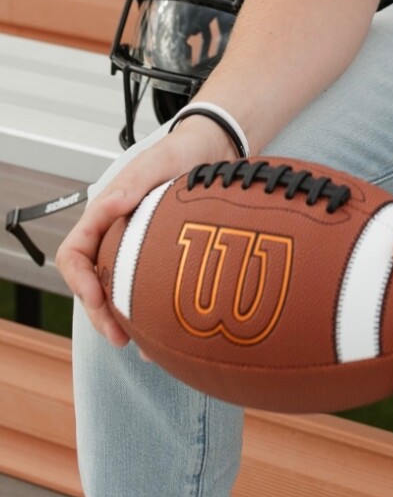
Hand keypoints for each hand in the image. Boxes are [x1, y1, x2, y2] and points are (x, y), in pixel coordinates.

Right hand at [56, 115, 234, 346]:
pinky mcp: (159, 256)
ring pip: (118, 292)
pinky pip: (148, 290)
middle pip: (92, 283)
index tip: (95, 299)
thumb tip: (110, 205)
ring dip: (123, 320)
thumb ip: (132, 184)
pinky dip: (151, 313)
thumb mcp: (156, 163)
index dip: (78, 281)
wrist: (214, 150)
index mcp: (104, 214)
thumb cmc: (180, 152)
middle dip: (100, 314)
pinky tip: (163, 335)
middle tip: (118, 338)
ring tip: (140, 346)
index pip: (74, 254)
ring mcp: (136, 248)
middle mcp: (115, 235)